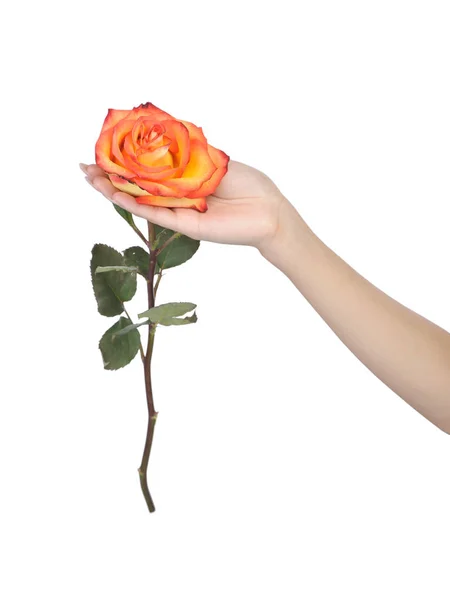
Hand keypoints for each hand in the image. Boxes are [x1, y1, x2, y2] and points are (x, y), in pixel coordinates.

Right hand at [81, 160, 286, 250]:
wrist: (267, 209)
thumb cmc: (247, 183)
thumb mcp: (212, 159)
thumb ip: (185, 154)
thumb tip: (159, 136)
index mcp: (183, 178)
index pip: (147, 170)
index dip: (124, 162)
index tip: (101, 151)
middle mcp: (176, 195)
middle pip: (137, 186)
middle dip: (110, 177)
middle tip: (85, 168)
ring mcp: (178, 211)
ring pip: (140, 201)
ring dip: (114, 191)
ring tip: (90, 179)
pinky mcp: (184, 225)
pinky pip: (155, 213)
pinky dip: (135, 204)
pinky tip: (115, 193)